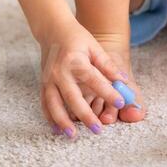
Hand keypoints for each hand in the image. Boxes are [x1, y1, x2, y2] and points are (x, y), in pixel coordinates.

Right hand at [39, 14, 127, 136]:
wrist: (53, 30)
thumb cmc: (77, 38)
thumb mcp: (94, 46)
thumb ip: (108, 65)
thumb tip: (123, 81)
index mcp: (75, 61)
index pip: (93, 79)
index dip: (108, 91)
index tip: (120, 102)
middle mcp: (60, 72)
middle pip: (73, 97)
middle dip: (85, 115)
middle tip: (98, 130)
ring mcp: (48, 79)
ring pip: (54, 105)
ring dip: (63, 122)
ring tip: (73, 136)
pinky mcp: (43, 84)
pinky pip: (45, 104)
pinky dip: (50, 118)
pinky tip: (57, 130)